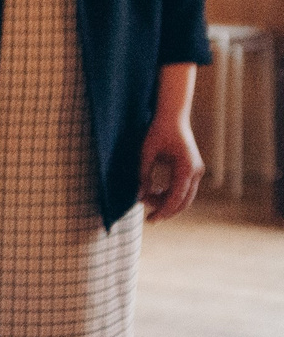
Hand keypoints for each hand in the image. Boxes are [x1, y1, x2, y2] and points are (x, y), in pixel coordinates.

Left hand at [139, 107, 204, 221]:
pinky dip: (170, 194)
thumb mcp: (146, 153)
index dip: (163, 210)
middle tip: (148, 217)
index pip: (176, 197)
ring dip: (167, 202)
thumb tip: (139, 196)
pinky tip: (155, 192)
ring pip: (184, 196)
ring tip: (146, 199)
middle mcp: (195, 171)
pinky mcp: (192, 170)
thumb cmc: (157, 132)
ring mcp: (196, 171)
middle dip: (166, 210)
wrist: (172, 117)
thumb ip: (143, 175)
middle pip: (183, 201)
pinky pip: (183, 188)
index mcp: (186, 167)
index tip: (151, 219)